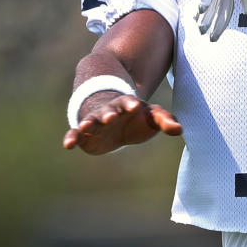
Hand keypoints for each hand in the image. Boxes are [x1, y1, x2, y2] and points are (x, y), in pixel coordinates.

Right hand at [61, 93, 181, 154]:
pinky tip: (68, 144)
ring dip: (88, 123)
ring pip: (90, 121)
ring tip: (86, 126)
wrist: (114, 118)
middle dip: (108, 113)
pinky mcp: (85, 134)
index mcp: (126, 104)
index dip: (131, 104)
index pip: (128, 102)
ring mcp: (95, 121)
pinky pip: (76, 135)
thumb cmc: (136, 116)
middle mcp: (108, 111)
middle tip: (110, 116)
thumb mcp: (152, 116)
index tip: (134, 106)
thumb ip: (165, 120)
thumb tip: (179, 129)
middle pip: (107, 111)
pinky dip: (71, 138)